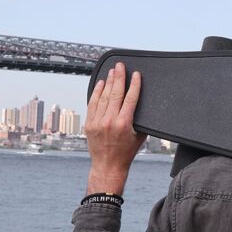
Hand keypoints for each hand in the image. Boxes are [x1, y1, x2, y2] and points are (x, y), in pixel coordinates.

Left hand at [85, 62, 145, 194]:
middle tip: (121, 66)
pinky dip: (97, 92)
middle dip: (119, 77)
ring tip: (112, 71)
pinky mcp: (89, 124)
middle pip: (116, 93)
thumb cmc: (125, 152)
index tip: (136, 74)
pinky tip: (101, 84)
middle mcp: (110, 121)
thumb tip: (142, 105)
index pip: (130, 98)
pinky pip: (93, 103)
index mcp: (124, 124)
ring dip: (109, 82)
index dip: (134, 84)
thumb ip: (141, 120)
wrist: (108, 166)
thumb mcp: (140, 137)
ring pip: (103, 96)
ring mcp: (98, 122)